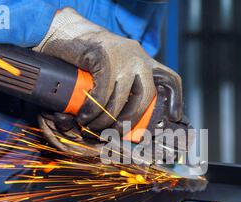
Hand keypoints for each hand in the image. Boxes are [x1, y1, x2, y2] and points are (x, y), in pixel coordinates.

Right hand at [34, 8, 182, 154]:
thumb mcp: (114, 68)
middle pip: (146, 96)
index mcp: (145, 61)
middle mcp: (138, 57)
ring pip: (120, 98)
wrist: (65, 32)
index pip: (170, 78)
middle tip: (116, 130)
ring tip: (92, 125)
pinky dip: (92, 109)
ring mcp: (122, 56)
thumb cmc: (88, 57)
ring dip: (105, 118)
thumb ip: (125, 84)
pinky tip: (84, 115)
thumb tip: (126, 118)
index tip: (176, 117)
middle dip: (131, 118)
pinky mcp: (103, 57)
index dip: (176, 99)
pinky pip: (102, 92)